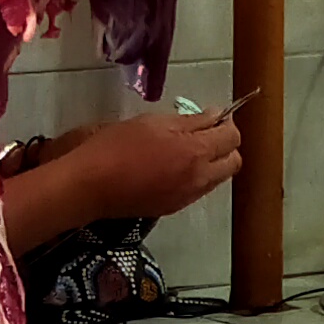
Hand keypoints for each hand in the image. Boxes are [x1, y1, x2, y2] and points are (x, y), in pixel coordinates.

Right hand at [66, 107, 244, 220]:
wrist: (90, 186)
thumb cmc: (116, 146)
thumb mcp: (153, 122)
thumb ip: (190, 121)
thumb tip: (216, 116)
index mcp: (195, 152)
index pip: (232, 137)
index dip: (225, 124)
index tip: (210, 117)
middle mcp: (199, 177)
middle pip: (233, 162)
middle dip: (225, 146)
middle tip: (203, 134)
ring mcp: (187, 196)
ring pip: (218, 178)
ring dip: (212, 163)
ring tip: (186, 150)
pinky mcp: (173, 207)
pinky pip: (199, 190)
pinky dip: (197, 177)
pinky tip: (172, 167)